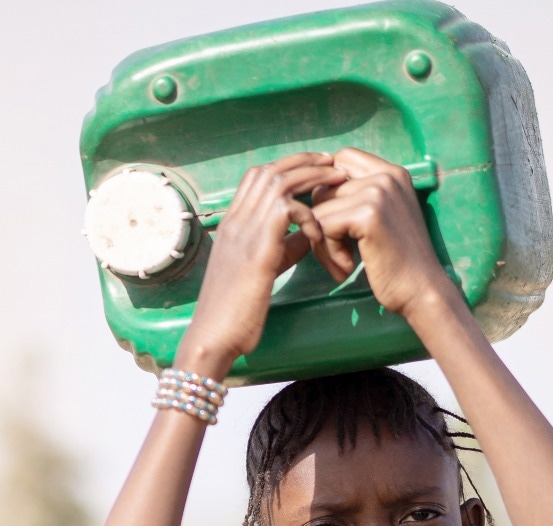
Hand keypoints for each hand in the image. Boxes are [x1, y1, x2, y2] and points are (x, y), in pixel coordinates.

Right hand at [176, 153, 347, 376]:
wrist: (213, 337)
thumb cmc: (235, 312)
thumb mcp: (261, 270)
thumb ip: (283, 247)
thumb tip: (309, 235)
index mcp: (232, 224)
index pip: (257, 176)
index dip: (288, 166)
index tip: (315, 167)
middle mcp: (235, 221)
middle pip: (270, 170)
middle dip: (304, 162)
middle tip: (333, 162)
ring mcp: (244, 232)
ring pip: (280, 182)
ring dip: (312, 177)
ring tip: (339, 179)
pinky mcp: (258, 249)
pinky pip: (290, 210)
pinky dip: (310, 214)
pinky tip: (320, 232)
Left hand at [307, 149, 458, 318]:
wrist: (421, 290)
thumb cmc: (397, 261)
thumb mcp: (382, 217)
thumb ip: (358, 196)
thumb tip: (313, 187)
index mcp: (393, 172)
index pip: (342, 158)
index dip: (327, 189)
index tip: (333, 221)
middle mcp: (387, 175)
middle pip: (323, 188)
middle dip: (320, 223)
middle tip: (337, 254)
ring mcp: (379, 192)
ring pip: (319, 209)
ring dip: (322, 242)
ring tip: (343, 263)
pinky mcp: (369, 214)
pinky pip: (324, 226)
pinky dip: (329, 251)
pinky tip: (348, 266)